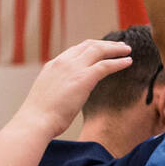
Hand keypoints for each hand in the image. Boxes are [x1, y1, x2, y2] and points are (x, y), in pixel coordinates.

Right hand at [17, 39, 134, 137]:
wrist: (35, 121)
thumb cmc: (40, 115)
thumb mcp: (49, 94)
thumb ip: (59, 87)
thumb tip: (68, 92)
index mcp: (53, 65)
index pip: (76, 50)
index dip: (92, 47)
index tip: (103, 49)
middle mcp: (63, 62)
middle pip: (89, 45)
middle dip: (106, 44)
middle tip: (120, 46)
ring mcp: (73, 68)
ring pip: (99, 50)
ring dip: (115, 49)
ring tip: (128, 51)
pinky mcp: (84, 78)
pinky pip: (106, 65)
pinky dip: (119, 62)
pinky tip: (128, 62)